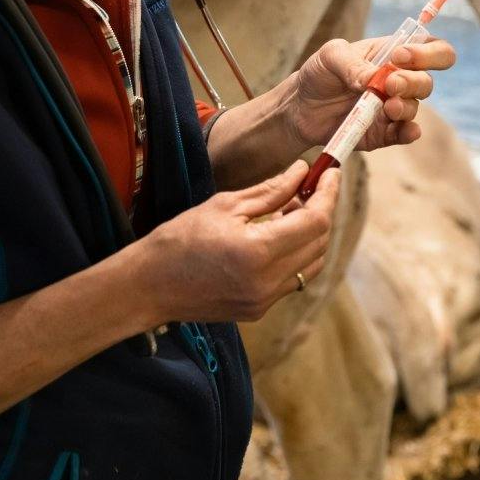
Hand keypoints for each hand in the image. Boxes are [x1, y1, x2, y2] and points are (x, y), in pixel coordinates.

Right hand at [133, 159, 339, 323]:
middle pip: (320, 243)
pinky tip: (278, 234)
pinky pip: (293, 278)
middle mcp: (268, 282)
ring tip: (292, 208)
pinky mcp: (260, 309)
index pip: (316, 221)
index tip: (331, 171)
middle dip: (322, 210)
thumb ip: (271, 190)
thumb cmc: (179, 240)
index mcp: (259, 252)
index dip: (329, 194)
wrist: (148, 286)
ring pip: (312, 263)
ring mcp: (266, 300)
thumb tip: (302, 172)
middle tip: (311, 185)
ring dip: (311, 234)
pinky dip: (296, 254)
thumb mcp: (225, 205)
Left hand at [287, 34, 457, 151]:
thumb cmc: (319, 74)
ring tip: (387, 107)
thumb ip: (352, 63)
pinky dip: (409, 132)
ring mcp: (392, 108)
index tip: (400, 56)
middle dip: (412, 81)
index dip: (426, 51)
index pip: (430, 47)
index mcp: (392, 55)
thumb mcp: (330, 56)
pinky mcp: (384, 132)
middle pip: (426, 81)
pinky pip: (405, 134)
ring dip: (405, 106)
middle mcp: (399, 81)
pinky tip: (406, 130)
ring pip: (415, 107)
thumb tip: (374, 79)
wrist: (300, 109)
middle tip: (390, 84)